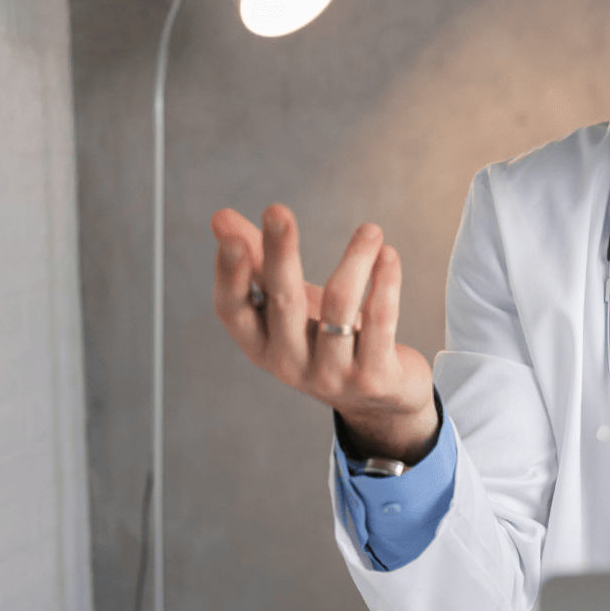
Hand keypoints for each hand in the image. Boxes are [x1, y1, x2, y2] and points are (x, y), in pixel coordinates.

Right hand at [210, 203, 437, 461]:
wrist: (381, 400)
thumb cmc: (327, 341)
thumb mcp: (290, 305)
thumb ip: (259, 262)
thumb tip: (220, 217)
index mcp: (260, 345)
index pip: (232, 310)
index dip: (229, 274)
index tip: (231, 236)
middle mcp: (289, 363)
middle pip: (282, 301)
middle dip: (278, 253)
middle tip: (277, 210)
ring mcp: (332, 374)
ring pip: (339, 307)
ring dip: (355, 260)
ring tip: (371, 230)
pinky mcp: (373, 376)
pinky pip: (381, 321)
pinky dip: (386, 283)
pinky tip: (389, 255)